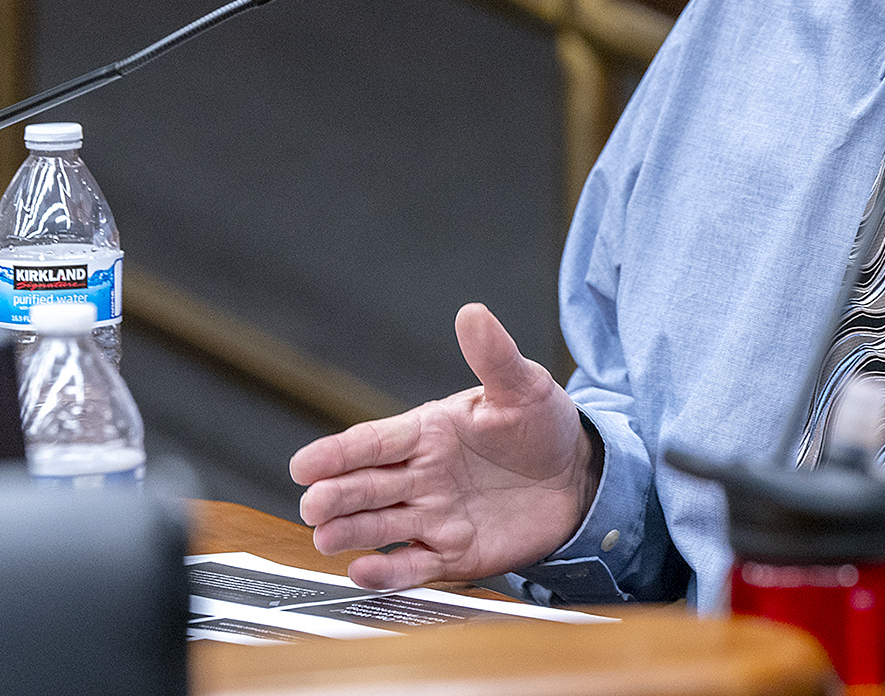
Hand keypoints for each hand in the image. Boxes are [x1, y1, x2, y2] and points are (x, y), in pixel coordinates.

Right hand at [290, 302, 597, 588]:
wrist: (579, 478)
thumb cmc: (543, 426)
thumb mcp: (522, 387)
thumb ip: (495, 356)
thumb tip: (473, 313)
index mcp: (428, 432)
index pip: (374, 441)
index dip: (337, 453)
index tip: (305, 464)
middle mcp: (421, 476)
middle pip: (365, 487)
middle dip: (335, 496)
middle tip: (314, 504)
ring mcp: (433, 516)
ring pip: (379, 526)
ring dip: (350, 533)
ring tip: (326, 539)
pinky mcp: (452, 553)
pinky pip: (413, 566)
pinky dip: (388, 572)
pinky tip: (364, 571)